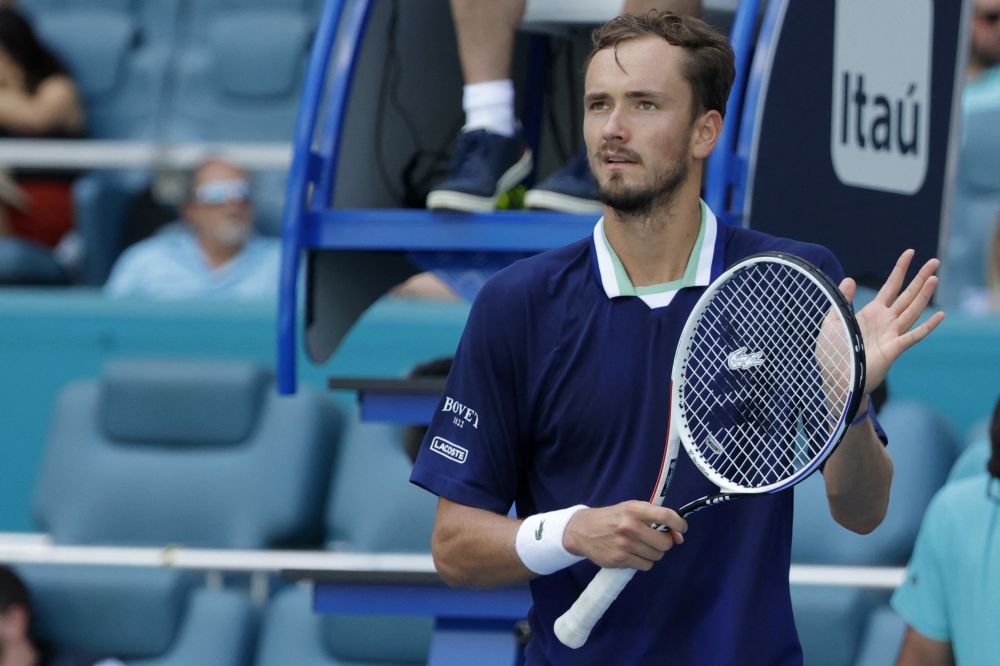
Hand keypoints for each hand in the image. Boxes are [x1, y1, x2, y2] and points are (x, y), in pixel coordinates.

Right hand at [563, 500, 686, 570]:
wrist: (582, 530)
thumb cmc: (611, 518)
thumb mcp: (630, 509)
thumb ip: (654, 518)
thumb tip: (678, 537)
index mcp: (634, 509)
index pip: (666, 516)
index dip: (679, 524)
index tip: (681, 529)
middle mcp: (629, 526)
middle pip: (665, 543)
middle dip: (665, 542)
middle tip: (655, 539)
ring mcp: (624, 544)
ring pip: (656, 556)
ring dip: (653, 553)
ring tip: (640, 546)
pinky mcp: (619, 560)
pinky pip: (646, 565)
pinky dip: (643, 561)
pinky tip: (632, 554)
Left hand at [839, 249, 945, 397]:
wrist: (835, 378)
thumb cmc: (833, 352)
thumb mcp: (833, 321)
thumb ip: (842, 300)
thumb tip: (850, 279)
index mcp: (872, 313)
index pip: (890, 286)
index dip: (900, 270)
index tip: (910, 252)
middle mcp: (886, 321)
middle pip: (907, 295)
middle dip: (920, 278)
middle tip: (934, 261)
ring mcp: (892, 334)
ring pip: (912, 310)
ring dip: (923, 295)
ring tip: (934, 278)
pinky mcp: (894, 349)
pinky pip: (913, 335)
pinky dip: (927, 326)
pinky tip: (940, 315)